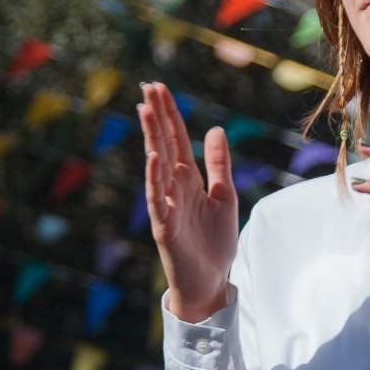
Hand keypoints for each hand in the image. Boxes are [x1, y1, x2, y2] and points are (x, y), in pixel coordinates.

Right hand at [139, 82, 236, 322]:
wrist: (210, 283)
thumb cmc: (214, 243)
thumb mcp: (224, 196)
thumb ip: (218, 165)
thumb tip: (214, 129)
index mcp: (188, 180)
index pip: (176, 139)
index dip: (169, 113)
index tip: (159, 87)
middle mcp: (173, 188)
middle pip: (163, 144)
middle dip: (156, 116)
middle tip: (147, 86)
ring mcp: (166, 206)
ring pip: (157, 165)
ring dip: (151, 138)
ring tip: (145, 111)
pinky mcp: (165, 227)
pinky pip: (158, 200)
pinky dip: (155, 179)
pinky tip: (153, 158)